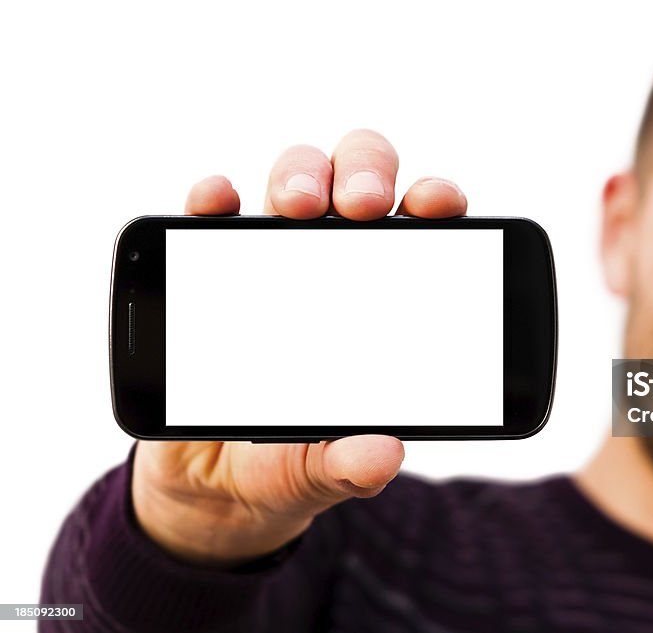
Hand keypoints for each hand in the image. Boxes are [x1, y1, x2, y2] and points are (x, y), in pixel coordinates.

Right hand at [131, 129, 466, 566]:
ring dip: (300, 174)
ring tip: (296, 209)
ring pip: (296, 176)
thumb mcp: (323, 468)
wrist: (212, 482)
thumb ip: (351, 464)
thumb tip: (382, 455)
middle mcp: (337, 259)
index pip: (424, 226)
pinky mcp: (211, 265)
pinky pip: (212, 214)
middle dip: (368, 171)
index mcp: (388, 295)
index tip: (440, 205)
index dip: (436, 199)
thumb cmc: (291, 460)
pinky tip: (216, 201)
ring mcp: (275, 255)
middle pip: (361, 177)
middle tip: (362, 207)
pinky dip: (214, 198)